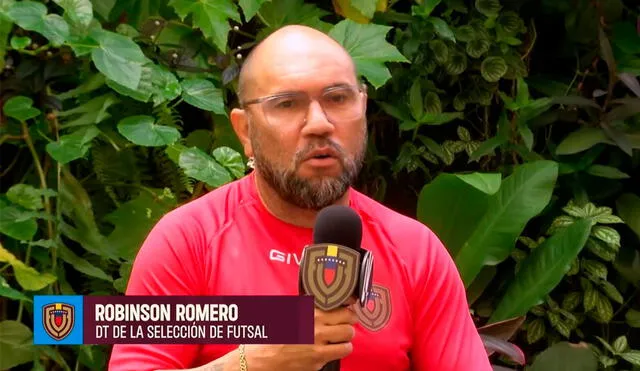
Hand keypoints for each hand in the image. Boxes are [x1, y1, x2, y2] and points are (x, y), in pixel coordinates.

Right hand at [239, 300, 357, 370]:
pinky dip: (338, 352)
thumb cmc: (271, 334)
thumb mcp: (287, 312)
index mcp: (308, 312)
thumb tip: (322, 300)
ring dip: (346, 339)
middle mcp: (316, 328)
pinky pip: (338, 355)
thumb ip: (305, 307)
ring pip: (348, 341)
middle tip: (346, 323)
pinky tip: (330, 349)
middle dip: (349, 322)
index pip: (340, 305)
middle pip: (349, 322)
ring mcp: (318, 347)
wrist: (260, 358)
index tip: (349, 306)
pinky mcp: (318, 362)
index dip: (347, 306)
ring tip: (340, 338)